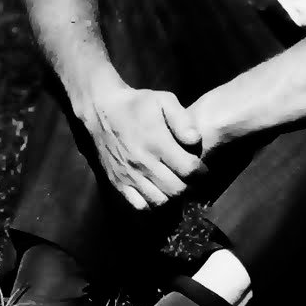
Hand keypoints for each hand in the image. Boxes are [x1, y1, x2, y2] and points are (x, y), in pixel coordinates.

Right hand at [78, 82, 204, 210]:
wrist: (101, 110)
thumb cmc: (137, 104)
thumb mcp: (164, 100)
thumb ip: (182, 120)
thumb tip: (196, 140)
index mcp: (157, 143)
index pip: (189, 170)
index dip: (202, 173)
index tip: (203, 170)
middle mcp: (144, 163)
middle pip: (176, 189)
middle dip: (190, 187)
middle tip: (192, 181)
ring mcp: (129, 176)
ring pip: (159, 201)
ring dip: (173, 198)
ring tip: (176, 187)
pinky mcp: (118, 182)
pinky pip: (138, 205)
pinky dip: (152, 205)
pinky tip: (158, 194)